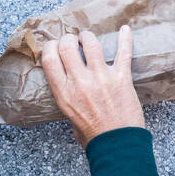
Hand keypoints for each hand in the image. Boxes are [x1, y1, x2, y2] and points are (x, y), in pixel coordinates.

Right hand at [40, 25, 144, 147]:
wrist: (117, 146)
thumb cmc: (93, 136)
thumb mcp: (69, 117)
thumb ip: (67, 97)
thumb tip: (68, 85)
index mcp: (64, 93)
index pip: (49, 58)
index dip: (50, 46)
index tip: (54, 45)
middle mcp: (80, 82)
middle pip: (67, 46)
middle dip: (69, 39)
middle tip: (73, 41)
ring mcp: (101, 78)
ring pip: (91, 44)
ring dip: (88, 37)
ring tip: (89, 38)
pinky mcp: (121, 78)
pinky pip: (123, 52)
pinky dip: (125, 39)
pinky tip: (125, 29)